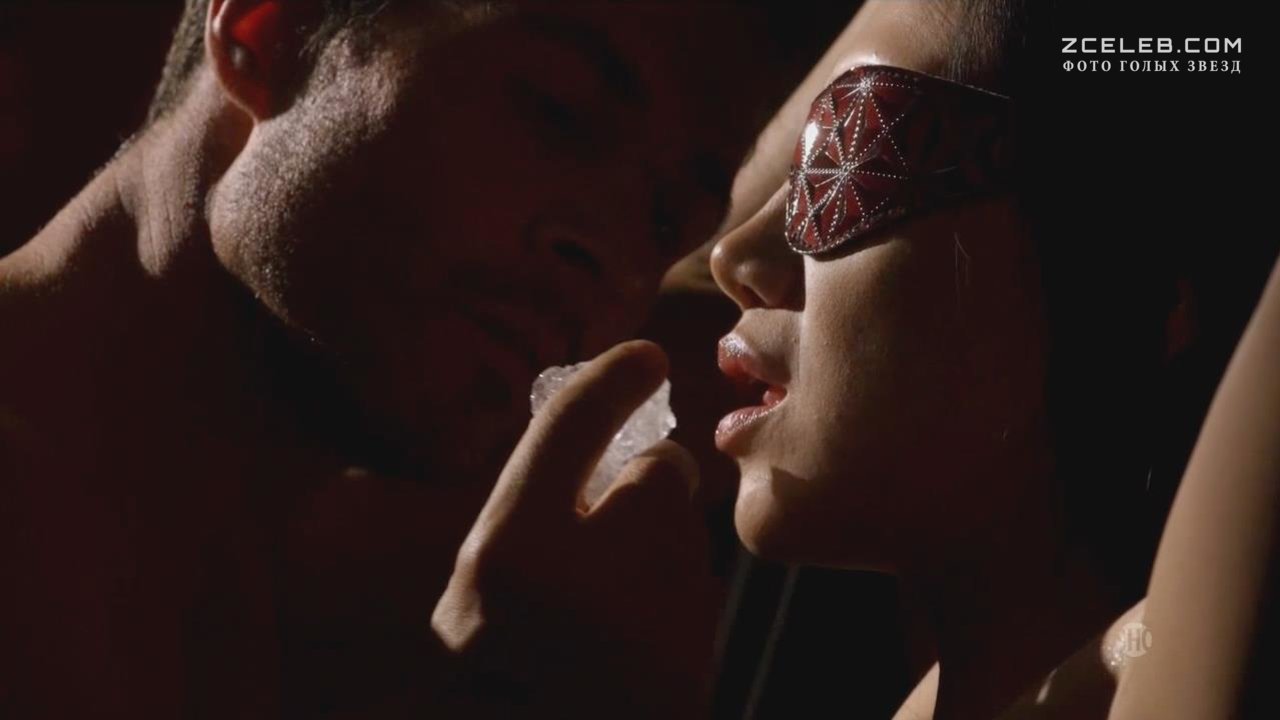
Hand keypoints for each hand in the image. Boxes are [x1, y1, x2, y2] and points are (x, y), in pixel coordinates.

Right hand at [432, 340, 715, 717]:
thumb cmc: (490, 684)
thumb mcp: (474, 595)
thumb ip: (526, 520)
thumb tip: (612, 452)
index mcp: (506, 556)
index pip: (569, 426)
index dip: (609, 380)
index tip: (644, 356)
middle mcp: (581, 587)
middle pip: (658, 477)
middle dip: (644, 491)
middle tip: (603, 542)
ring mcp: (647, 635)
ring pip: (689, 537)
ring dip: (662, 555)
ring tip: (609, 618)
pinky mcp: (692, 674)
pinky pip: (700, 596)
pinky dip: (676, 606)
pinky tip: (636, 651)